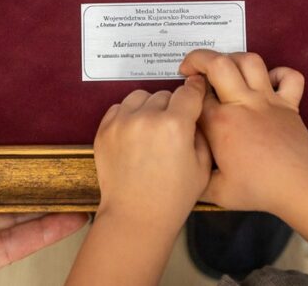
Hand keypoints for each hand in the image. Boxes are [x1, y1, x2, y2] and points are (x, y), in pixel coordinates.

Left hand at [94, 78, 211, 230]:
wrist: (135, 217)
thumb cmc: (173, 197)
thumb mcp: (202, 166)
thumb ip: (201, 132)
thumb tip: (196, 111)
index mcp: (175, 125)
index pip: (188, 91)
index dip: (195, 91)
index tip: (195, 91)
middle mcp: (147, 118)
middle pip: (165, 94)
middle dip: (172, 107)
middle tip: (172, 128)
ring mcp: (122, 123)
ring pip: (140, 97)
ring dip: (149, 107)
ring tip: (152, 128)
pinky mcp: (104, 130)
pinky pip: (119, 108)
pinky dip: (128, 115)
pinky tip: (135, 133)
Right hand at [179, 50, 307, 215]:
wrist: (299, 187)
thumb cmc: (258, 190)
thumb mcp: (216, 192)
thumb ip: (196, 179)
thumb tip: (185, 172)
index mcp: (220, 124)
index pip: (196, 95)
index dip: (186, 92)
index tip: (184, 99)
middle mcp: (242, 104)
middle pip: (218, 64)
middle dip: (198, 58)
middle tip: (190, 68)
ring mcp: (268, 101)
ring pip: (250, 61)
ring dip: (234, 59)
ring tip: (225, 69)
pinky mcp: (289, 104)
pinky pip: (289, 77)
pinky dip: (279, 74)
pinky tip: (268, 82)